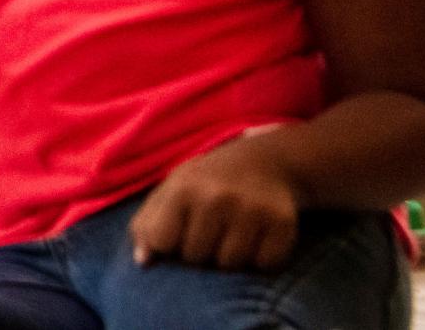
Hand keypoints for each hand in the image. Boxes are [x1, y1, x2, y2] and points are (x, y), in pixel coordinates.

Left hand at [129, 137, 300, 271]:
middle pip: (196, 257)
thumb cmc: (207, 181)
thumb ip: (148, 224)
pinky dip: (260, 258)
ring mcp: (251, 210)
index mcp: (183, 188)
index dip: (168, 243)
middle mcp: (216, 198)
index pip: (162, 242)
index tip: (177, 231)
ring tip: (232, 231)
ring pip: (230, 264)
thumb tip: (142, 261)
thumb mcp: (172, 189)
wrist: (264, 161)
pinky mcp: (281, 223)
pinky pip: (264, 264)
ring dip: (229, 256)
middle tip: (210, 228)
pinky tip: (256, 236)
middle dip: (200, 250)